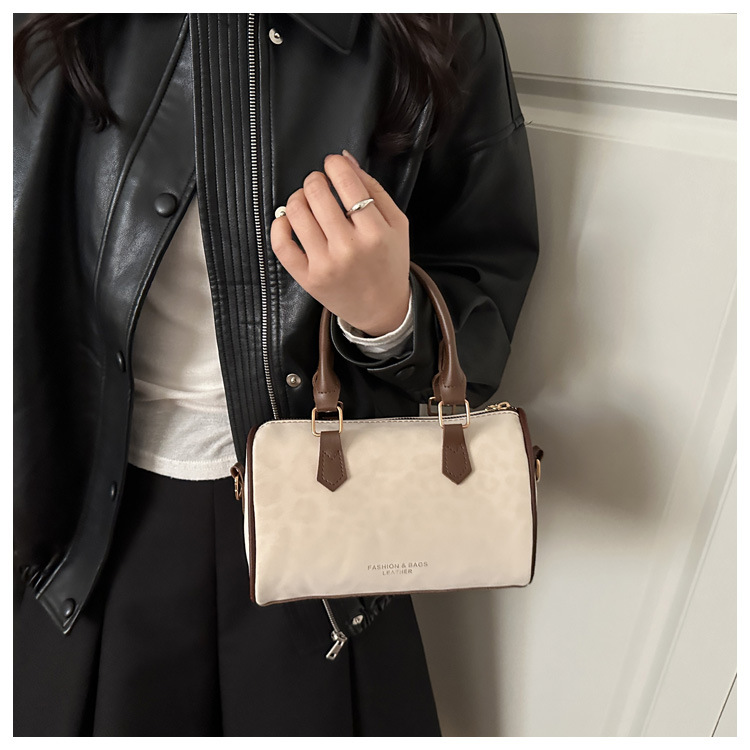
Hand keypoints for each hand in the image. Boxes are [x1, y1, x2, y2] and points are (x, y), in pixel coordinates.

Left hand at [270, 150, 410, 336]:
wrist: (382, 309)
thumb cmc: (389, 262)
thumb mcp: (397, 224)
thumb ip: (374, 189)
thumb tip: (343, 159)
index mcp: (375, 232)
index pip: (347, 182)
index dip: (334, 165)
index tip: (332, 165)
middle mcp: (349, 248)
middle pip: (317, 193)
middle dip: (315, 180)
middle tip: (320, 185)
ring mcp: (325, 265)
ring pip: (296, 213)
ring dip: (297, 197)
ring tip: (306, 201)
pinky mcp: (307, 278)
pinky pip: (281, 244)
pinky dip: (279, 224)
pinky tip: (288, 220)